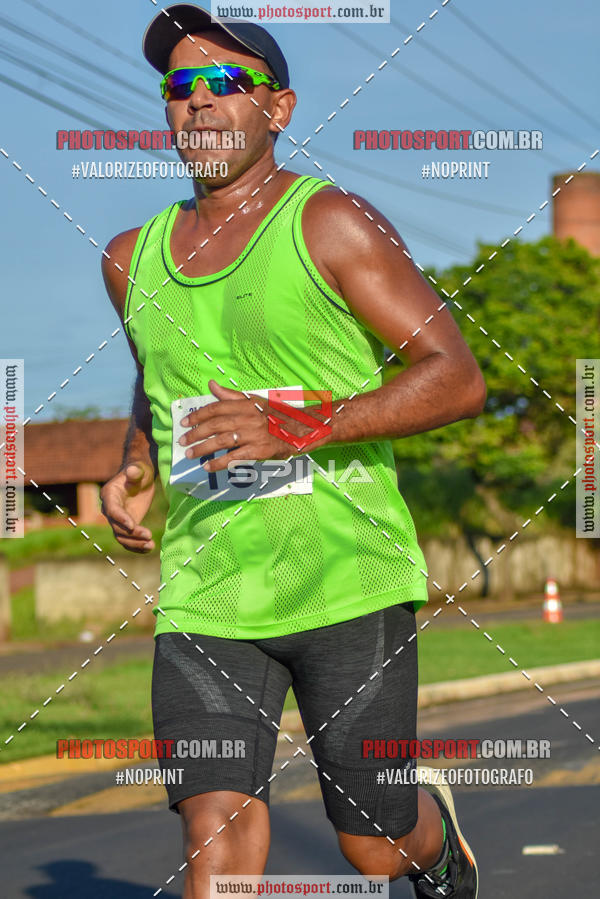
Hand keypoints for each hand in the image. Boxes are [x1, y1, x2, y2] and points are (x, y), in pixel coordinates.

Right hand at [100, 461, 155, 551]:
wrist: (140, 478)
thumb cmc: (139, 471)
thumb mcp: (139, 469)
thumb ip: (135, 471)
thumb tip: (132, 471)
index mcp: (110, 495)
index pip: (112, 510)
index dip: (121, 518)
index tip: (132, 525)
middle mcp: (109, 509)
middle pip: (117, 527)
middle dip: (132, 534)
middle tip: (148, 536)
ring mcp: (117, 520)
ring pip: (121, 537)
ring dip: (135, 544)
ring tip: (151, 545)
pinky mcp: (126, 526)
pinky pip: (128, 540)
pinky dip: (137, 547)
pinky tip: (149, 548)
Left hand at [178, 380, 306, 472]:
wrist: (301, 428)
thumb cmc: (275, 414)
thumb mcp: (253, 400)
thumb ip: (230, 395)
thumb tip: (211, 384)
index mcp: (245, 405)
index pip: (215, 408)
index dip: (197, 416)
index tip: (184, 423)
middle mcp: (247, 418)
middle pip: (216, 425)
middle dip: (196, 433)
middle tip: (182, 441)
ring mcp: (254, 435)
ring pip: (223, 441)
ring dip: (203, 449)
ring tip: (190, 454)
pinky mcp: (260, 450)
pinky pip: (236, 457)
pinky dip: (220, 463)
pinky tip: (209, 467)